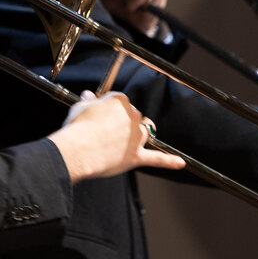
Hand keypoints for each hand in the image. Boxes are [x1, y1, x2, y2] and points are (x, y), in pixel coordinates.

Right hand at [48, 91, 184, 181]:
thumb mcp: (80, 107)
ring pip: (144, 132)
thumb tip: (88, 96)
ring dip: (138, 135)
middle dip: (123, 123)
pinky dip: (168, 161)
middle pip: (134, 117)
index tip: (100, 116)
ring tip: (125, 142)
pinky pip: (156, 158)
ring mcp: (136, 137)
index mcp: (119, 101)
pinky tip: (179, 163)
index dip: (109, 110)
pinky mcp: (136, 156)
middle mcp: (132, 116)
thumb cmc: (78, 126)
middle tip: (105, 131)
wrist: (79, 149)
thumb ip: (89, 102)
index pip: (120, 102)